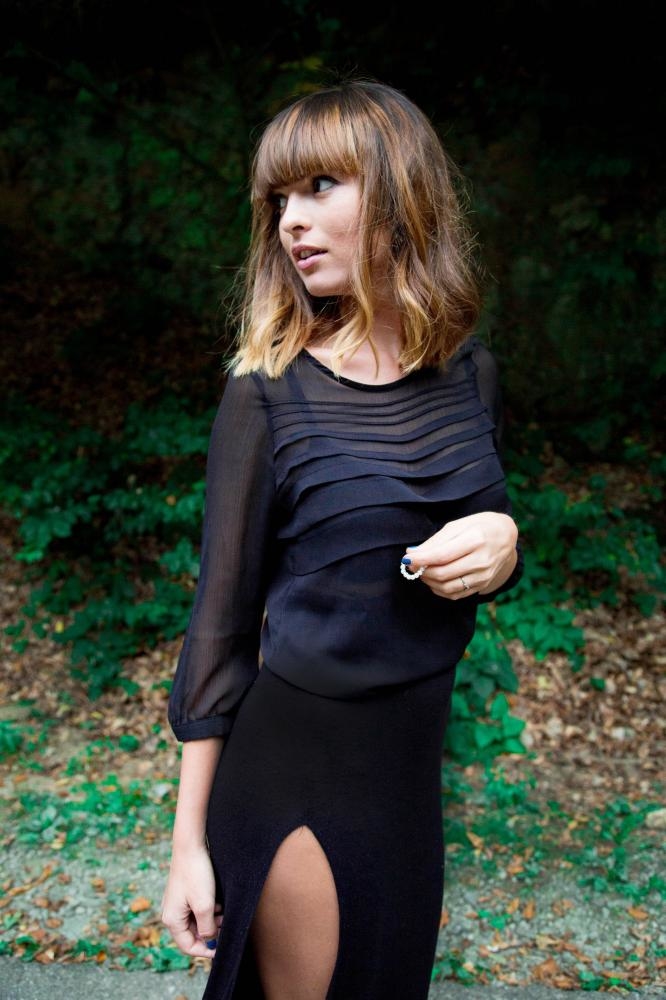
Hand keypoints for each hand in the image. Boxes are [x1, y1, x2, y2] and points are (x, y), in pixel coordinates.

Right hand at [161, 843, 222, 957]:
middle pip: (192, 934)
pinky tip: (217, 902)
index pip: (188, 946)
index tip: (221, 948)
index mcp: (172, 920)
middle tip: (225, 926)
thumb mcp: (205, 905)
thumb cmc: (196, 874)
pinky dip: (208, 910)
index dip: (205, 950)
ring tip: (223, 912)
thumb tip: (209, 940)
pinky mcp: (183, 893)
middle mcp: (171, 913)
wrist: (190, 845)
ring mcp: (176, 902)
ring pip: (195, 921)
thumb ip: (207, 928)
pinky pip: (195, 910)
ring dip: (210, 921)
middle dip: (210, 933)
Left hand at [401, 512, 517, 599]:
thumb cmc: (478, 526)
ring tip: (422, 571)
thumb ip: (435, 541)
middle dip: (422, 571)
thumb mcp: (457, 525)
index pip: (442, 555)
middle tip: (412, 565)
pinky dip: (439, 590)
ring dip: (429, 582)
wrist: (506, 536)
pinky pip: (456, 595)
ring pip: (448, 587)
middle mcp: (482, 560)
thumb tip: (412, 553)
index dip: (421, 559)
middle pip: (443, 573)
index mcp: (475, 539)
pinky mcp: (482, 585)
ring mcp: (483, 575)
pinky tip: (434, 580)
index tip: (406, 559)